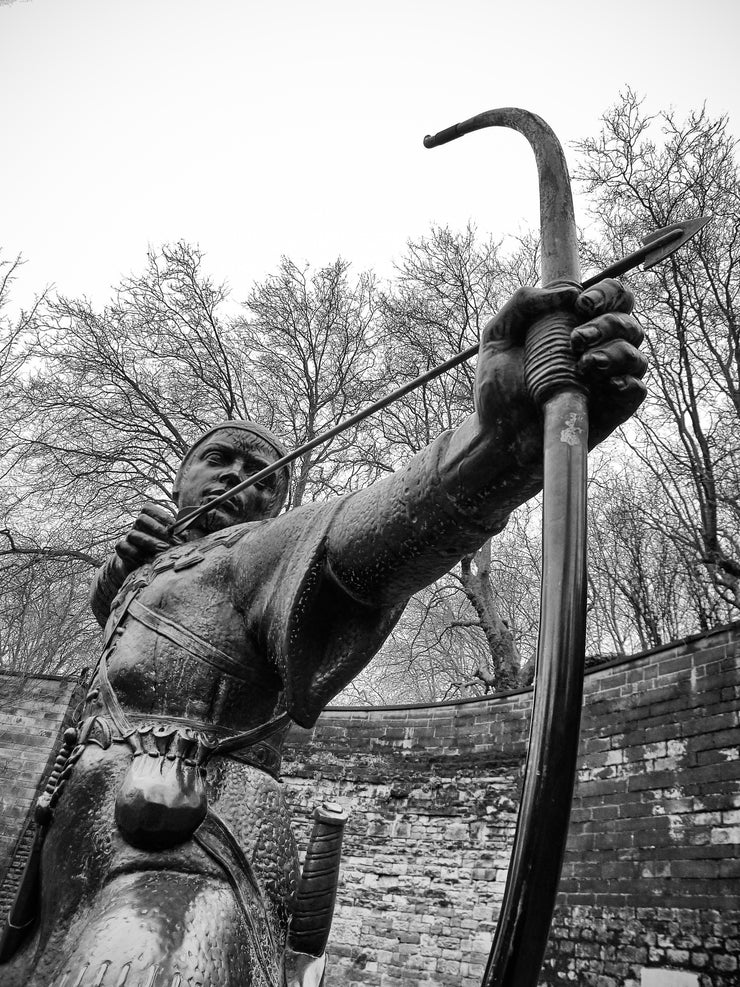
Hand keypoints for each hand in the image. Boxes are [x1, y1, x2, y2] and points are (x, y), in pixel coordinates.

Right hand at [115, 503, 175, 572]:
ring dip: (150, 542)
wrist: (143, 566)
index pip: (148, 509)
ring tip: (164, 551)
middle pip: (141, 519)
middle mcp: (136, 525)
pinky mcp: (122, 549)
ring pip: (133, 534)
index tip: (174, 526)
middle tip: (171, 540)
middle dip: (157, 529)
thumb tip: (188, 530)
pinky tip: (150, 561)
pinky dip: (137, 554)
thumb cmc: (162, 548)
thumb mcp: (171, 539)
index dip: (161, 515)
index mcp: (147, 517)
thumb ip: (177, 532)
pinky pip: (124, 547)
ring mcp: (128, 536)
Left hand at [476, 279, 646, 446]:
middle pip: (628, 320)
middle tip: (576, 338)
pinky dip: (626, 381)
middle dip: (609, 322)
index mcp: (576, 327)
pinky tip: (607, 383)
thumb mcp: (497, 337)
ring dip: (614, 351)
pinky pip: (637, 389)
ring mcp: (607, 380)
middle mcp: (598, 350)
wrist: (499, 437)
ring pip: (635, 354)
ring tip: (583, 364)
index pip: (610, 297)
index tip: (581, 305)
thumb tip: (568, 292)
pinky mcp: (613, 409)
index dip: (605, 293)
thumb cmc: (498, 388)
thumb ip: (522, 303)